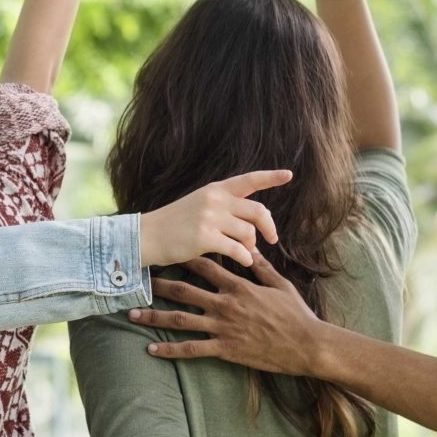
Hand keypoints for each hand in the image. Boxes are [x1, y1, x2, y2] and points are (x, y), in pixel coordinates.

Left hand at [128, 253, 322, 373]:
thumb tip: (248, 247)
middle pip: (184, 291)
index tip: (166, 251)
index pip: (204, 266)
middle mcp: (225, 304)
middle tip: (137, 281)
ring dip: (154, 318)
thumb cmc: (295, 314)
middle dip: (158, 285)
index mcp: (238, 286)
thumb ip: (260, 266)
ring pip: (181, 320)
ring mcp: (223, 328)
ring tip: (132, 315)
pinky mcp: (225, 349)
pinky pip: (192, 349)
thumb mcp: (279, 284)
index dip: (183, 257)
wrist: (306, 344)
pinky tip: (152, 350)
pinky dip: (170, 350)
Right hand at [138, 171, 289, 268]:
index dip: (270, 177)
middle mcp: (214, 200)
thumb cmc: (175, 224)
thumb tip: (253, 225)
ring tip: (246, 252)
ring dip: (251, 245)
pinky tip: (243, 261)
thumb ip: (225, 207)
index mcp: (215, 189)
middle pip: (257, 211)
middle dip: (269, 227)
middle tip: (272, 239)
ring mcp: (210, 218)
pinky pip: (238, 250)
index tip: (289, 175)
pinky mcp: (205, 237)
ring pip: (248, 232)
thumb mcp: (199, 204)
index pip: (248, 180)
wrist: (147, 235)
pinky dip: (245, 257)